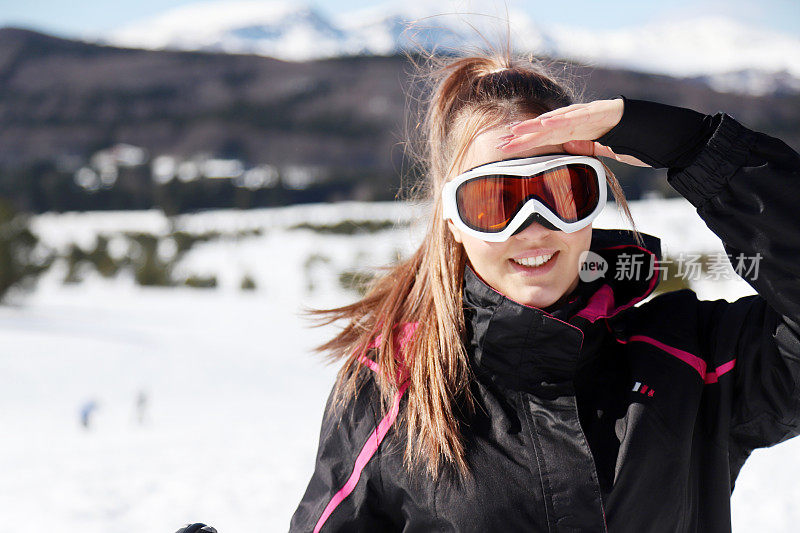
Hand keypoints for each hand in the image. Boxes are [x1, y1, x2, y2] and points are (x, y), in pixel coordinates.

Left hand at [498, 99, 650, 167]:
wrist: (665, 134)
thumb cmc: (636, 142)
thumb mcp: (604, 150)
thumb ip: (586, 147)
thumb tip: (567, 149)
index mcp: (582, 129)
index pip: (549, 135)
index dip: (526, 140)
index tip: (506, 147)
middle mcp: (584, 119)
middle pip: (548, 127)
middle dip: (523, 135)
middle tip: (500, 142)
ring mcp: (593, 114)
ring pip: (559, 120)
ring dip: (536, 127)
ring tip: (516, 132)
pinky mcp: (605, 113)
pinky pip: (580, 117)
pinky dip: (562, 120)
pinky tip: (545, 123)